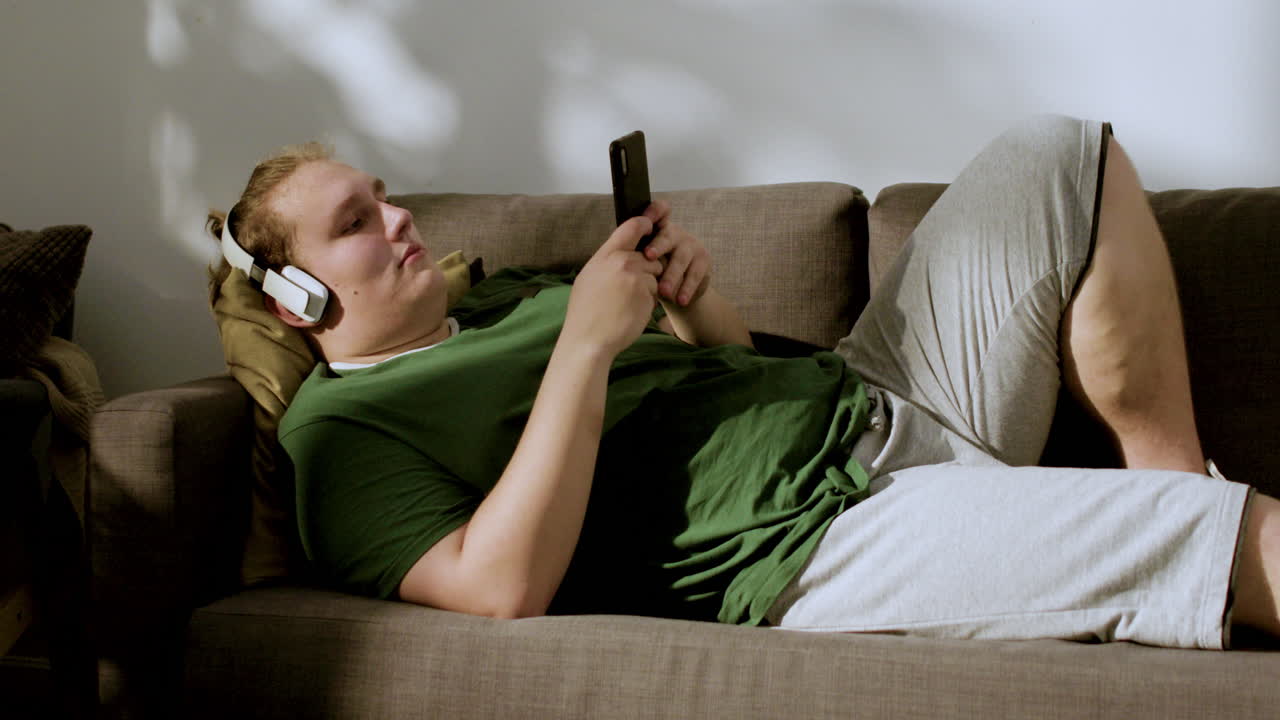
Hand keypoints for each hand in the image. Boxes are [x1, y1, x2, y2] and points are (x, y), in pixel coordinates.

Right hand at [562, 215, 664, 357]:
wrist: (588, 340)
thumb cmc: (586, 313)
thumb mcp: (589, 278)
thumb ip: (607, 262)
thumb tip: (621, 253)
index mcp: (605, 255)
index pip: (631, 227)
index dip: (644, 225)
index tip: (650, 227)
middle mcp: (621, 262)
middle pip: (650, 256)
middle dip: (648, 270)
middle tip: (631, 289)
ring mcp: (636, 278)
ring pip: (656, 274)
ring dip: (650, 287)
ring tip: (629, 302)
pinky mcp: (647, 295)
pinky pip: (657, 292)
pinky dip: (649, 302)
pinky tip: (633, 311)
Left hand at [639, 201, 710, 307]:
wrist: (678, 292)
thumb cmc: (654, 273)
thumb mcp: (643, 262)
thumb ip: (634, 253)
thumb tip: (617, 257)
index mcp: (658, 229)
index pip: (659, 211)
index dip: (654, 211)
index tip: (646, 219)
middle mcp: (675, 233)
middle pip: (667, 235)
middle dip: (658, 245)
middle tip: (648, 256)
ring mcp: (691, 245)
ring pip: (681, 258)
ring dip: (671, 275)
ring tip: (663, 291)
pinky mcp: (703, 260)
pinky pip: (695, 274)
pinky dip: (686, 288)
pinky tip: (679, 300)